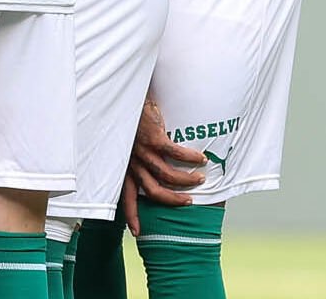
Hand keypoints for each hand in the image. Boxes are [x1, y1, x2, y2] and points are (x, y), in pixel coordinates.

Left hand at [121, 99, 206, 234]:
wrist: (126, 93)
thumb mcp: (126, 141)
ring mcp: (142, 151)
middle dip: (173, 201)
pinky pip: (177, 155)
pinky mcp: (153, 138)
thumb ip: (134, 156)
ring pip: (167, 177)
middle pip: (153, 193)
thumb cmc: (128, 118)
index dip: (132, 215)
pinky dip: (192, 159)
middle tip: (188, 201)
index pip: (125, 196)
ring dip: (187, 181)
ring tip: (201, 178)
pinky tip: (202, 159)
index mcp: (124, 165)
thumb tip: (152, 167)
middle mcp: (131, 161)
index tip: (138, 233)